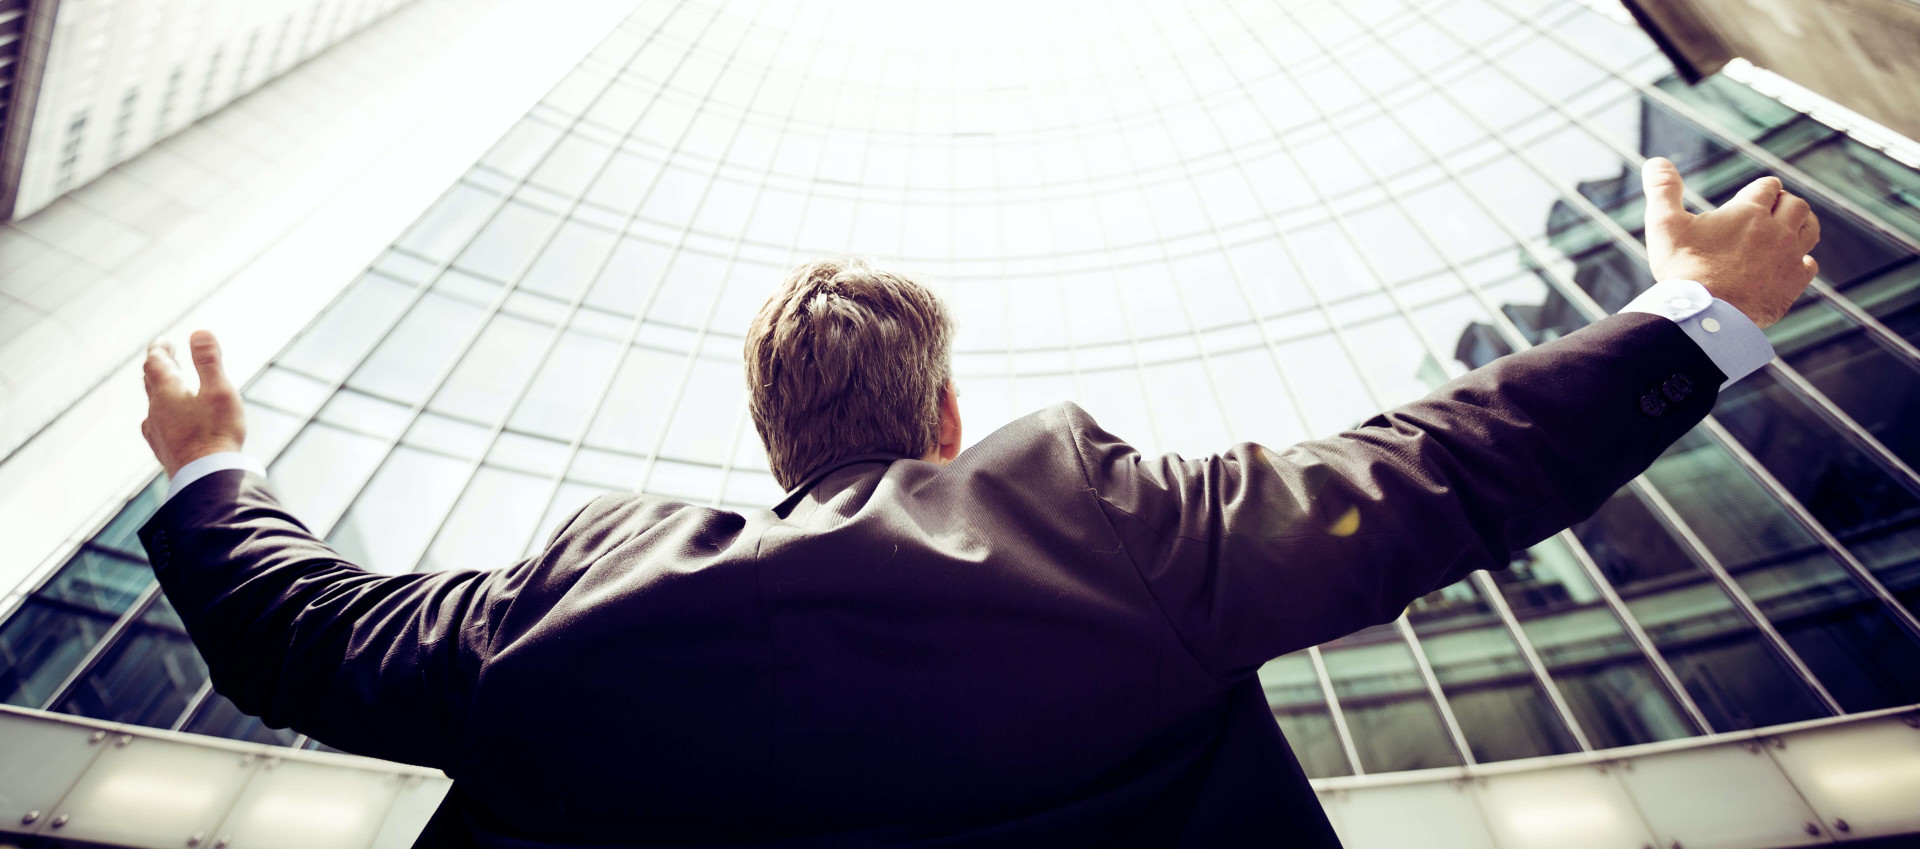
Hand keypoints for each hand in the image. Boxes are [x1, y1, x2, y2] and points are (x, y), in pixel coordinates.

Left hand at [142, 331, 246, 476]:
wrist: (206, 477)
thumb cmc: (216, 432)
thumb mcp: (219, 390)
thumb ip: (208, 361)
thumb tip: (198, 332)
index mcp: (167, 392)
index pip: (156, 362)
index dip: (159, 349)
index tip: (164, 341)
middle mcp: (156, 410)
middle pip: (150, 381)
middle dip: (158, 366)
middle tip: (166, 356)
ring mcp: (157, 431)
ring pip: (153, 404)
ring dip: (159, 390)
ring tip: (168, 386)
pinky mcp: (163, 449)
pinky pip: (156, 425)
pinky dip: (161, 414)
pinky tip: (164, 422)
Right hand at [1641, 157, 1819, 327]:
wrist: (1704, 313)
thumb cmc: (1683, 268)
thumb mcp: (1665, 224)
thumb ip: (1663, 190)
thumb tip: (1655, 161)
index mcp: (1750, 211)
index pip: (1768, 187)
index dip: (1761, 189)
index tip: (1754, 195)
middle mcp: (1777, 230)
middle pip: (1795, 205)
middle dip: (1784, 203)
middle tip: (1772, 209)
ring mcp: (1789, 258)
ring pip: (1810, 230)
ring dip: (1801, 224)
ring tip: (1789, 228)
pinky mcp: (1792, 284)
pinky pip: (1809, 265)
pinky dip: (1802, 261)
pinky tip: (1791, 264)